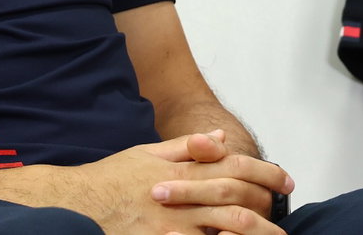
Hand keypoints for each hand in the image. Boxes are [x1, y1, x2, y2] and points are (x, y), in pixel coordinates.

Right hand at [71, 131, 291, 234]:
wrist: (76, 205)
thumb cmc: (111, 178)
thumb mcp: (148, 152)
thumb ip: (187, 147)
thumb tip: (220, 137)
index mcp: (181, 171)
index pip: (234, 167)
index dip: (264, 173)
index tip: (285, 181)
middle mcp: (181, 198)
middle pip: (236, 200)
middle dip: (266, 206)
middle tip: (284, 216)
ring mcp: (172, 226)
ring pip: (224, 230)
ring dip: (252, 234)